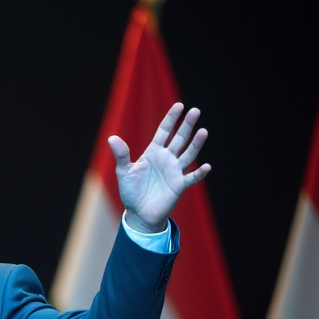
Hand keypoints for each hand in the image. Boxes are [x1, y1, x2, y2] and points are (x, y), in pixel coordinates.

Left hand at [109, 103, 210, 232]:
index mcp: (153, 152)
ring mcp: (174, 171)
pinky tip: (206, 166)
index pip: (164, 131)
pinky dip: (199, 173)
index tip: (179, 106)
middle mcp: (167, 159)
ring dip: (196, 144)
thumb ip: (121, 155)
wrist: (139, 213)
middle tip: (195, 111)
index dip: (172, 119)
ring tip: (203, 131)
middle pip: (179, 139)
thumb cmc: (131, 191)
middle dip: (187, 125)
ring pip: (188, 154)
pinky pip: (192, 178)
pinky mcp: (179, 186)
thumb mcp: (124, 172)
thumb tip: (111, 138)